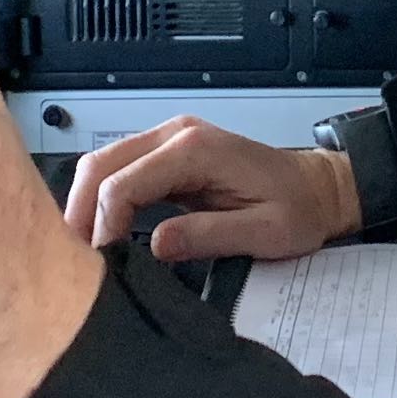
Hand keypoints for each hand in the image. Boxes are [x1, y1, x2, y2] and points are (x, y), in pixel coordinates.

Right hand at [62, 115, 361, 262]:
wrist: (318, 188)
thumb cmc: (298, 209)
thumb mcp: (265, 232)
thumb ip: (209, 236)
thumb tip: (156, 245)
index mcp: (196, 150)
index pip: (124, 183)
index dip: (104, 225)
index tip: (103, 262)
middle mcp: (175, 135)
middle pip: (100, 165)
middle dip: (80, 211)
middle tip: (78, 258)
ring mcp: (169, 140)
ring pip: (103, 164)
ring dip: (86, 204)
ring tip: (85, 249)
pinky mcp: (168, 154)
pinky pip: (121, 170)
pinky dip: (102, 198)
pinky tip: (102, 231)